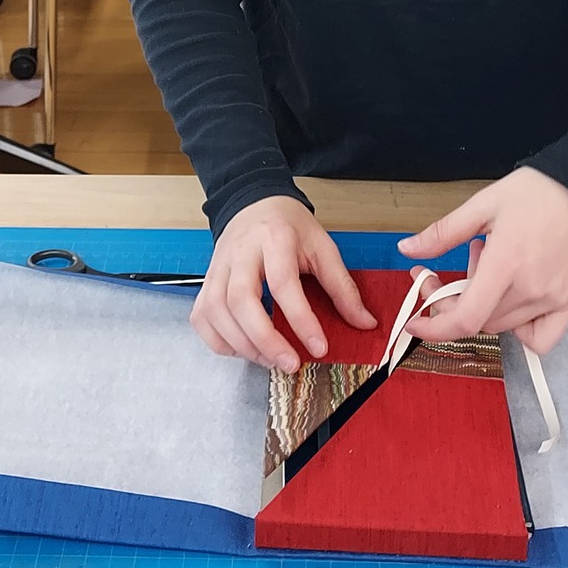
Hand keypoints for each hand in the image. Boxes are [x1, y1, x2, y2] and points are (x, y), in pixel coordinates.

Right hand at [192, 195, 376, 370]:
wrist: (255, 204)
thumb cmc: (289, 227)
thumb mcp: (322, 247)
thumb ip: (342, 286)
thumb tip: (364, 323)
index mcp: (274, 239)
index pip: (283, 283)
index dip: (301, 319)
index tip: (319, 347)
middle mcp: (240, 252)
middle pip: (240, 299)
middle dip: (265, 338)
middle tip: (290, 363)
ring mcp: (218, 267)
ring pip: (216, 311)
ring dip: (243, 344)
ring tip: (271, 360)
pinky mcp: (206, 281)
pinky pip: (202, 317)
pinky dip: (219, 341)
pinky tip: (244, 350)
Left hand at [397, 167, 567, 354]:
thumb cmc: (537, 193)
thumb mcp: (482, 205)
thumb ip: (442, 233)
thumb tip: (407, 249)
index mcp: (506, 263)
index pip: (466, 318)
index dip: (435, 328)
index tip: (416, 320)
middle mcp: (531, 288)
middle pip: (479, 321)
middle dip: (454, 302)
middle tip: (451, 274)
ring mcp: (554, 299)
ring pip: (504, 326)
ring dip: (484, 307)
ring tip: (490, 270)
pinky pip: (540, 338)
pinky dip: (520, 330)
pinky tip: (513, 301)